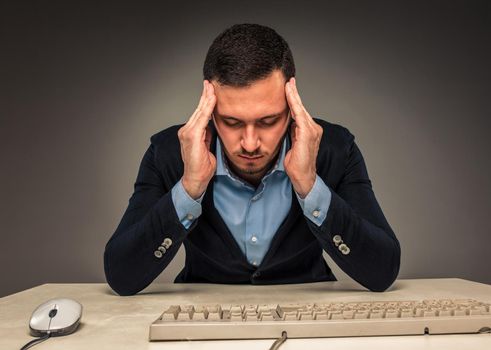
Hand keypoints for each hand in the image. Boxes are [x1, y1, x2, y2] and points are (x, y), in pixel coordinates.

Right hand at [177, 80, 216, 198]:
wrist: (195, 180)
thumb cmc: (202, 167)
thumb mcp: (207, 146)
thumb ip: (208, 135)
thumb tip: (213, 125)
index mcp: (190, 132)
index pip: (199, 113)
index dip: (205, 101)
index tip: (211, 90)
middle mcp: (186, 130)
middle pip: (198, 109)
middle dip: (205, 95)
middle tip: (210, 82)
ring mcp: (187, 133)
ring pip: (200, 112)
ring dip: (207, 98)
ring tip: (212, 87)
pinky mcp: (191, 136)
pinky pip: (202, 119)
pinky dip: (207, 108)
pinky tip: (212, 100)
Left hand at [284, 77, 322, 197]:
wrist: (303, 177)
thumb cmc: (296, 164)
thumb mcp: (292, 144)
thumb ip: (292, 133)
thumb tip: (287, 123)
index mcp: (309, 130)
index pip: (300, 111)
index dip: (294, 99)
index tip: (289, 87)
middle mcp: (313, 128)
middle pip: (301, 107)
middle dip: (294, 93)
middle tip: (288, 80)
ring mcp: (312, 130)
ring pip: (300, 109)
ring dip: (293, 96)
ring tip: (288, 84)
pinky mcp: (308, 133)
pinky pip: (299, 115)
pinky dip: (294, 104)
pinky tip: (289, 96)